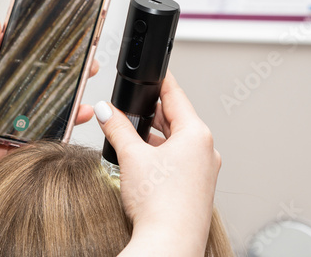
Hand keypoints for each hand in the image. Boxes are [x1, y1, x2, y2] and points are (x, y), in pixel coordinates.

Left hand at [0, 16, 99, 188]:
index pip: (31, 66)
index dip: (50, 57)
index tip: (70, 46)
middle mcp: (12, 103)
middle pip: (47, 88)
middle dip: (71, 78)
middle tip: (89, 66)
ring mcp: (18, 124)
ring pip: (51, 112)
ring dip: (72, 103)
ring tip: (86, 95)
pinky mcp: (21, 145)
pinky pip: (47, 136)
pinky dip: (64, 129)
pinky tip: (77, 119)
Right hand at [94, 72, 220, 255]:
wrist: (170, 244)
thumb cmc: (161, 205)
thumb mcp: (131, 157)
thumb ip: (117, 128)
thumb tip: (105, 110)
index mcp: (196, 135)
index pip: (176, 95)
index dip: (162, 82)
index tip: (156, 72)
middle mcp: (205, 150)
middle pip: (177, 118)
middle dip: (153, 112)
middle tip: (132, 107)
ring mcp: (203, 170)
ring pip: (177, 140)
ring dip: (156, 134)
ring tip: (133, 135)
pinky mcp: (197, 186)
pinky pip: (180, 159)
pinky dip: (162, 153)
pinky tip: (145, 159)